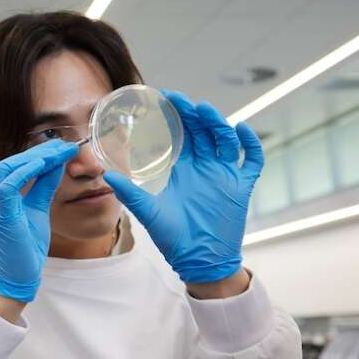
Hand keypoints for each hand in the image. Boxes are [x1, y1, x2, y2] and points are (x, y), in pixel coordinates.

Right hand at [0, 140, 79, 302]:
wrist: (16, 277)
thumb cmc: (24, 249)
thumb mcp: (38, 210)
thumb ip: (44, 187)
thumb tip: (56, 164)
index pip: (15, 167)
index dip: (39, 154)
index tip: (62, 148)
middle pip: (11, 162)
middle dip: (39, 152)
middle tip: (65, 146)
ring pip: (8, 168)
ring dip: (35, 157)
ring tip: (59, 152)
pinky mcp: (0, 213)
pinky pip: (10, 183)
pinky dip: (28, 170)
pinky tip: (46, 164)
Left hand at [103, 91, 262, 284]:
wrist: (200, 260)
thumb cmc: (173, 237)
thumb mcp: (148, 212)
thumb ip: (130, 194)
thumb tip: (106, 175)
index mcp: (183, 169)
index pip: (180, 135)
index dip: (175, 116)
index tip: (165, 98)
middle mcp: (204, 167)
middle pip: (203, 132)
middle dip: (194, 114)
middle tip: (181, 100)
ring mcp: (224, 174)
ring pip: (225, 140)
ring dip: (217, 124)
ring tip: (205, 111)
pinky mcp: (241, 186)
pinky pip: (252, 160)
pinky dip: (250, 144)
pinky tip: (242, 130)